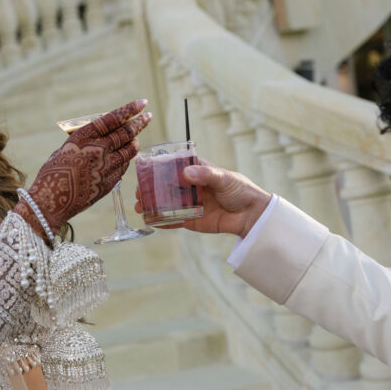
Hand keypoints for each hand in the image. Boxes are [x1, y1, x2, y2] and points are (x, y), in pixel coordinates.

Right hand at [20, 100, 151, 231]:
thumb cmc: (53, 173)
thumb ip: (85, 142)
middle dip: (140, 123)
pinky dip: (126, 159)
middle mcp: (98, 150)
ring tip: (137, 137)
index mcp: (83, 137)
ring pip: (129, 150)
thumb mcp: (66, 149)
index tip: (142, 103)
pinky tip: (126, 156)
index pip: (113, 119)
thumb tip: (103, 137)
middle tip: (148, 116)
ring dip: (135, 141)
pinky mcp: (109, 182)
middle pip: (126, 133)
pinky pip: (123, 167)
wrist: (51, 202)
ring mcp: (106, 167)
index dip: (129, 110)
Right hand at [134, 159, 271, 235]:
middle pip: (166, 186)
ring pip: (167, 204)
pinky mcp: (193, 220)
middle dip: (151, 189)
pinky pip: (175, 221)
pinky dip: (163, 222)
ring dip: (152, 205)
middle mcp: (191, 187)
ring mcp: (191, 204)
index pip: (174, 167)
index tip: (145, 171)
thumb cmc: (240, 191)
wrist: (251, 215)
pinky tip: (151, 221)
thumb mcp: (224, 178)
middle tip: (139, 193)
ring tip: (140, 208)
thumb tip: (185, 173)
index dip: (158, 169)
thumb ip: (205, 175)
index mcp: (198, 171)